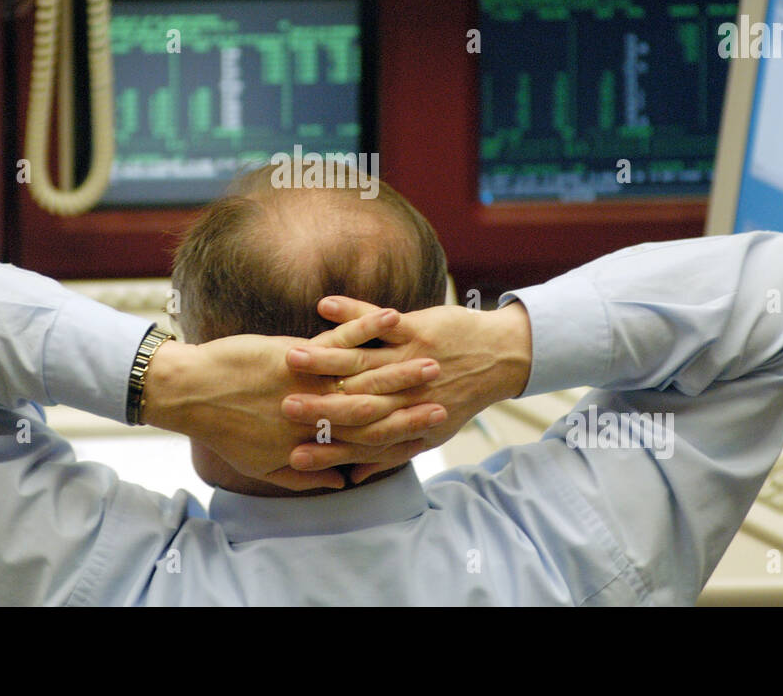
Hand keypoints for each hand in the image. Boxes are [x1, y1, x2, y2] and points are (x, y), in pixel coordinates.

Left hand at [141, 308, 447, 490]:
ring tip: (431, 355)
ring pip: (366, 372)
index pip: (371, 441)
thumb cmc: (224, 429)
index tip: (433, 426)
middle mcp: (318, 413)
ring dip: (401, 364)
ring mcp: (311, 381)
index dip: (405, 435)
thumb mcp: (263, 465)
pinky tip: (393, 315)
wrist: (190, 393)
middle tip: (444, 390)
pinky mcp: (298, 352)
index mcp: (315, 441)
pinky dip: (368, 325)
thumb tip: (338, 483)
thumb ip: (303, 477)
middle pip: (378, 407)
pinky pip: (341, 338)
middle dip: (414, 398)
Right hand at [280, 296, 532, 482]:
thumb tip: (353, 478)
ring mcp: (408, 358)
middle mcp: (403, 393)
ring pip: (360, 361)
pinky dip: (353, 313)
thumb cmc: (460, 397)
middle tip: (281, 406)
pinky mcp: (416, 329)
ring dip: (325, 358)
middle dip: (315, 405)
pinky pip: (378, 321)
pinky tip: (325, 305)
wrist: (501, 359)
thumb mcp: (430, 435)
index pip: (357, 439)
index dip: (325, 449)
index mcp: (403, 420)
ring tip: (292, 356)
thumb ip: (388, 454)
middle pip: (351, 402)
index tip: (292, 455)